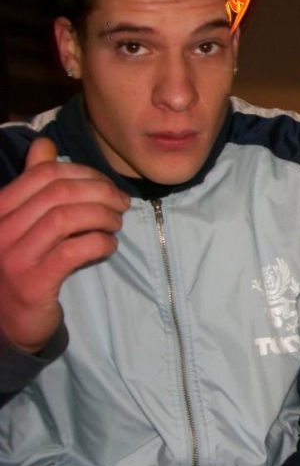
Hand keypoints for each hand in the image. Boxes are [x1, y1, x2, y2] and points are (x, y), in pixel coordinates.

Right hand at [0, 138, 129, 352]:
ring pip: (67, 218)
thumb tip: (44, 143)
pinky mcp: (33, 282)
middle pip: (59, 192)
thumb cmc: (21, 264)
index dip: (84, 173)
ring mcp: (13, 256)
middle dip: (100, 191)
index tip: (106, 185)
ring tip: (117, 223)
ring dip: (103, 216)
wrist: (6, 322)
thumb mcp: (21, 221)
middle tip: (122, 203)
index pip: (44, 174)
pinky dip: (99, 242)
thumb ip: (32, 184)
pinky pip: (74, 250)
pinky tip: (108, 245)